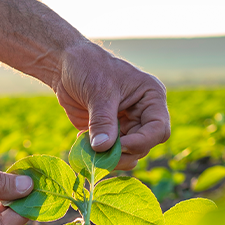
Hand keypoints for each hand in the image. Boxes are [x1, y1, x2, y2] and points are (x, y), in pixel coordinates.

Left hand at [53, 41, 169, 169]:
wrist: (65, 66)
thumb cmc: (88, 67)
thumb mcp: (98, 91)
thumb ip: (102, 121)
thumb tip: (103, 148)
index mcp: (150, 98)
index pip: (159, 129)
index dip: (142, 142)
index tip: (119, 145)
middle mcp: (142, 114)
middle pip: (144, 146)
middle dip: (124, 154)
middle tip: (100, 154)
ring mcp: (125, 125)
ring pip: (128, 154)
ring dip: (110, 158)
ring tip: (89, 149)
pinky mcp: (108, 133)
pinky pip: (109, 152)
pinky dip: (97, 154)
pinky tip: (82, 141)